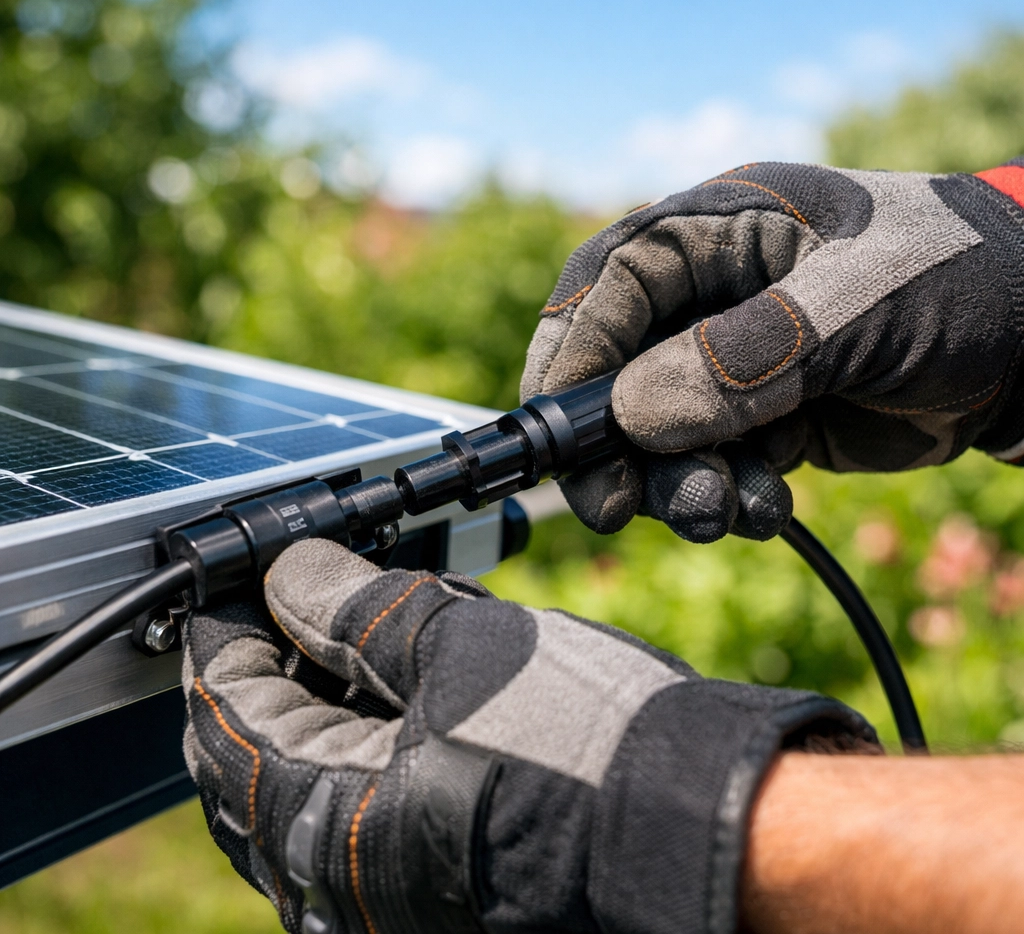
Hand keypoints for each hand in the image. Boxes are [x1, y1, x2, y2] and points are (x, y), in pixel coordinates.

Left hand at [183, 540, 872, 933]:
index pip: (225, 715)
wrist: (696, 818)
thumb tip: (292, 572)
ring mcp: (385, 883)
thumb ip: (355, 609)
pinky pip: (359, 795)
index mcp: (325, 826)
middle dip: (271, 656)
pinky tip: (392, 668)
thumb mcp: (458, 647)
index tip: (240, 572)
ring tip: (350, 609)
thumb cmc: (585, 742)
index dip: (228, 628)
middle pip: (255, 752)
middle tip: (298, 580)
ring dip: (317, 687)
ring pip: (309, 773)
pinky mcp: (429, 869)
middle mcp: (338, 880)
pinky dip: (360, 727)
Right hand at [522, 158, 1023, 540]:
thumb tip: (636, 414)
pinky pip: (715, 464)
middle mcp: (715, 293)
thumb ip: (746, 356)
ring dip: (677, 483)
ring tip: (720, 514)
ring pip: (663, 430)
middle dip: (614, 441)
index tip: (556, 428)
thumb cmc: (964, 285)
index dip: (573, 351)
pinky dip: (729, 496)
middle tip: (614, 506)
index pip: (614, 281)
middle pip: (621, 366)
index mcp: (724, 228)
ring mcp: (736, 359)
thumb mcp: (859, 306)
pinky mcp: (765, 416)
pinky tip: (770, 508)